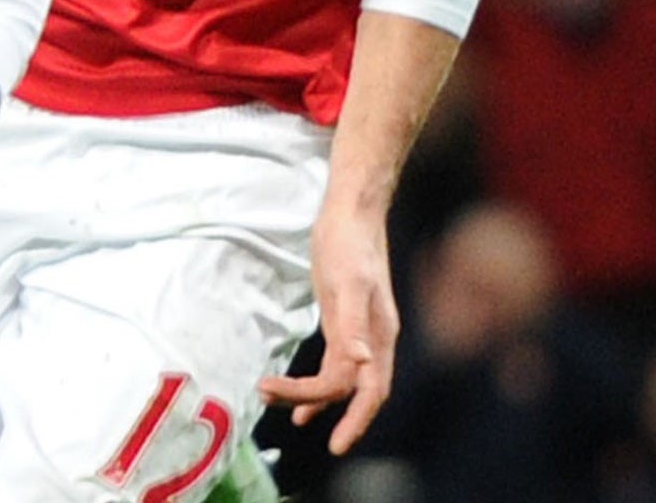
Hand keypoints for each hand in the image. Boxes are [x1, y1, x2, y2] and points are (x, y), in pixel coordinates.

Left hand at [258, 204, 398, 454]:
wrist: (350, 212)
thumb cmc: (350, 244)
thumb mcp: (349, 282)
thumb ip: (353, 323)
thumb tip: (358, 362)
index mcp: (378, 336)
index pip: (367, 390)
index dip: (355, 421)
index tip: (332, 444)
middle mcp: (373, 341)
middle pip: (353, 391)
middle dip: (325, 409)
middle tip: (290, 415)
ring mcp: (359, 332)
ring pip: (341, 380)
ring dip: (312, 397)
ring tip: (276, 403)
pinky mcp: (343, 321)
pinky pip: (334, 365)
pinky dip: (317, 386)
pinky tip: (300, 401)